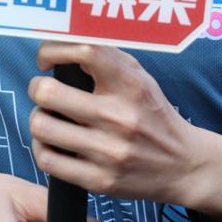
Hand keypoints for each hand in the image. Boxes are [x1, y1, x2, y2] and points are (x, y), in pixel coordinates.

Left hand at [28, 41, 221, 219]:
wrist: (184, 165)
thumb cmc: (154, 114)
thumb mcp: (139, 77)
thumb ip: (105, 57)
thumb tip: (62, 41)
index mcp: (130, 84)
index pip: (84, 51)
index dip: (53, 50)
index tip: (47, 60)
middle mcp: (119, 116)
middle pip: (49, 92)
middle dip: (37, 88)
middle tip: (42, 90)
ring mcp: (108, 151)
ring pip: (42, 126)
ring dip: (38, 118)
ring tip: (48, 116)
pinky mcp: (100, 180)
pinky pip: (48, 160)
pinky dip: (42, 148)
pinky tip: (52, 142)